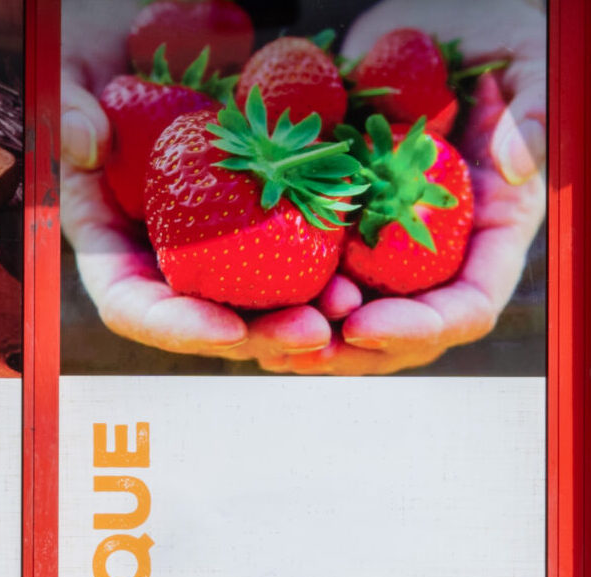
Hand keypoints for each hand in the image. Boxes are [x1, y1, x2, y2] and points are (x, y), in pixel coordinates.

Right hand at [59, 2, 334, 365]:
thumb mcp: (70, 72)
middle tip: (314, 333)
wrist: (152, 28)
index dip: (174, 325)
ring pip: (257, 295)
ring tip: (350, 309)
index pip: (132, 302)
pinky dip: (331, 259)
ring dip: (304, 312)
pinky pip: (297, 240)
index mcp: (108, 237)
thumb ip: (69, 109)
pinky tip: (368, 261)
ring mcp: (213, 233)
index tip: (226, 329)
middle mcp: (161, 250)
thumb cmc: (96, 52)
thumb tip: (88, 145)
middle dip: (259, 335)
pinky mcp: (260, 205)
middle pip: (205, 315)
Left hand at [260, 0, 549, 375]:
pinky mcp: (339, 236)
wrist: (423, 18)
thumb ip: (527, 113)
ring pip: (349, 327)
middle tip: (297, 348)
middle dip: (351, 353)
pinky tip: (239, 309)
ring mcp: (388, 250)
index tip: (362, 324)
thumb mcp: (523, 56)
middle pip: (402, 336)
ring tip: (264, 338)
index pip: (468, 306)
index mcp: (493, 228)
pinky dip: (278, 305)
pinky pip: (307, 287)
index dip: (420, 327)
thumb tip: (516, 170)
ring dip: (306, 342)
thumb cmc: (489, 28)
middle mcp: (441, 253)